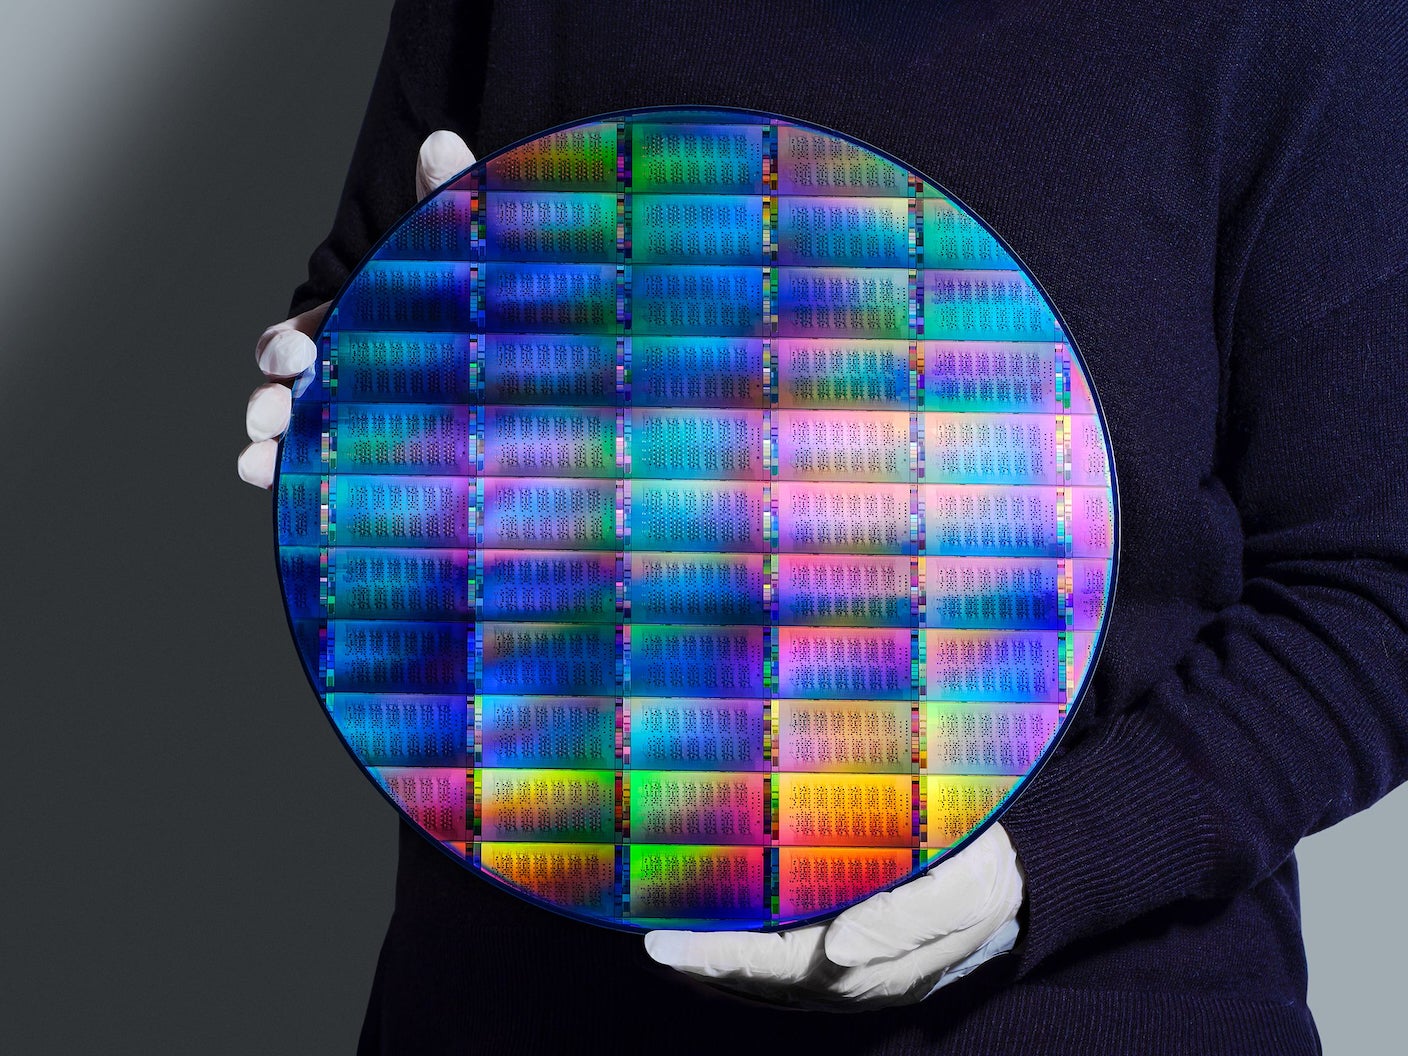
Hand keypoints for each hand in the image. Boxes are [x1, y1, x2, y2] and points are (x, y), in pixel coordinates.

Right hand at [236, 130, 476, 487]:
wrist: (512, 363)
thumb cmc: (466, 303)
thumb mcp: (457, 252)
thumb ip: (447, 200)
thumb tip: (443, 141)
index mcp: (340, 330)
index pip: (291, 338)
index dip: (285, 346)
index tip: (301, 353)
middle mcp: (331, 379)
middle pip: (277, 393)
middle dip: (266, 402)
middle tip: (274, 413)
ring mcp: (345, 423)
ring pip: (288, 440)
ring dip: (267, 451)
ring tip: (262, 465)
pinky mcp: (367, 464)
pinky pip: (320, 481)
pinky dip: (293, 488)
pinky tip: (284, 496)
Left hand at [644, 822, 1023, 1010]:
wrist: (1021, 884)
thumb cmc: (989, 875)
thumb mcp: (965, 888)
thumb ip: (904, 920)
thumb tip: (838, 947)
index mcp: (874, 964)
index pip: (777, 964)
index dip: (717, 956)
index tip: (665, 945)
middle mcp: (853, 975)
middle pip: (760, 978)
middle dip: (702, 963)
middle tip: (647, 942)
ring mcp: (851, 968)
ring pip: (768, 976)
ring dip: (717, 963)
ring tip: (667, 945)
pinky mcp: (852, 951)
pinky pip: (786, 961)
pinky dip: (744, 954)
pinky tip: (717, 938)